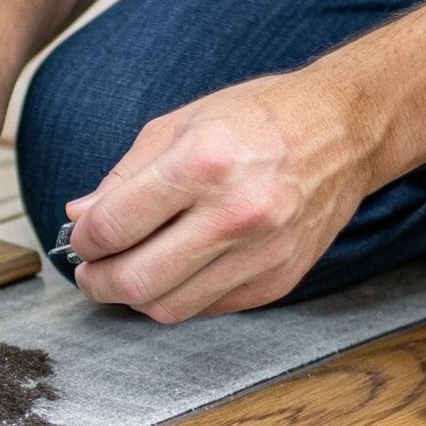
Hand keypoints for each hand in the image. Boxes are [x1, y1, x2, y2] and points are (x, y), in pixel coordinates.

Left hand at [66, 70, 380, 321]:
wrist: (344, 130)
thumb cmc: (258, 118)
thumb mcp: (180, 124)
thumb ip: (123, 175)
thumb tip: (80, 216)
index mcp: (203, 164)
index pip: (114, 226)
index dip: (84, 240)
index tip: (81, 239)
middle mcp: (236, 214)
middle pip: (137, 281)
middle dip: (98, 282)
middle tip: (90, 271)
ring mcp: (262, 253)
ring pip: (169, 307)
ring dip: (135, 297)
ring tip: (127, 272)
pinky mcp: (279, 279)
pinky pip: (208, 307)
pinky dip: (180, 295)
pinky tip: (177, 270)